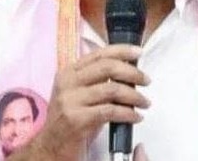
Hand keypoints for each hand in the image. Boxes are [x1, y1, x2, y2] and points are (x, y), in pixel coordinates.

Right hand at [12, 44, 149, 160]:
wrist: (51, 147)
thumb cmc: (70, 121)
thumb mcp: (79, 94)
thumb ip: (96, 80)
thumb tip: (127, 71)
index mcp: (68, 73)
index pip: (99, 54)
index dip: (122, 51)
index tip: (138, 53)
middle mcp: (68, 83)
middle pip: (107, 67)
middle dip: (132, 73)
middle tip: (146, 80)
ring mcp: (70, 101)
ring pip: (112, 89)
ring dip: (134, 96)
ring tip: (144, 103)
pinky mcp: (77, 120)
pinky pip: (110, 111)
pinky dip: (128, 113)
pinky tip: (136, 117)